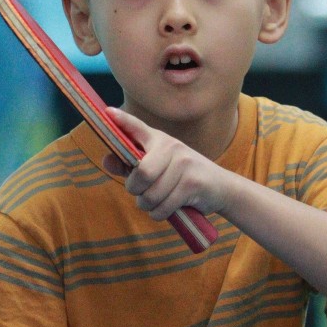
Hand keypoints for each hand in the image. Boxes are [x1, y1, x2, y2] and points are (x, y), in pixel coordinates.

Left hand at [104, 107, 229, 220]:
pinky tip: (170, 207)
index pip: (137, 127)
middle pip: (142, 173)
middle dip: (136, 190)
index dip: (122, 121)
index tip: (107, 112)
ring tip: (158, 201)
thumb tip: (106, 161)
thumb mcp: (158, 167)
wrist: (221, 187)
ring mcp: (184, 163)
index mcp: (159, 139)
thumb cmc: (182, 177)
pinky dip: (160, 214)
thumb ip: (130, 165)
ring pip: (150, 195)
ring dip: (148, 206)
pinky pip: (162, 207)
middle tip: (142, 193)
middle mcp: (171, 146)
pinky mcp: (193, 183)